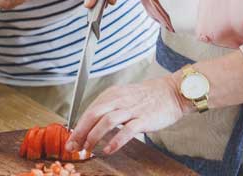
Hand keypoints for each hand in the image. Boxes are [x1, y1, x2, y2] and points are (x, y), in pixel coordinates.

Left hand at [65, 74, 192, 154]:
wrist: (171, 92)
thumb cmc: (147, 97)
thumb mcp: (123, 97)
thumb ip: (108, 109)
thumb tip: (90, 126)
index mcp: (112, 95)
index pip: (89, 110)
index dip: (77, 127)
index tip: (71, 140)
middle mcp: (119, 100)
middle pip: (93, 115)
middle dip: (80, 132)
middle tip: (74, 147)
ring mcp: (132, 109)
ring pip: (107, 122)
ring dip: (94, 137)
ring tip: (88, 149)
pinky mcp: (144, 119)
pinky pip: (127, 131)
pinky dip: (115, 141)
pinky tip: (108, 150)